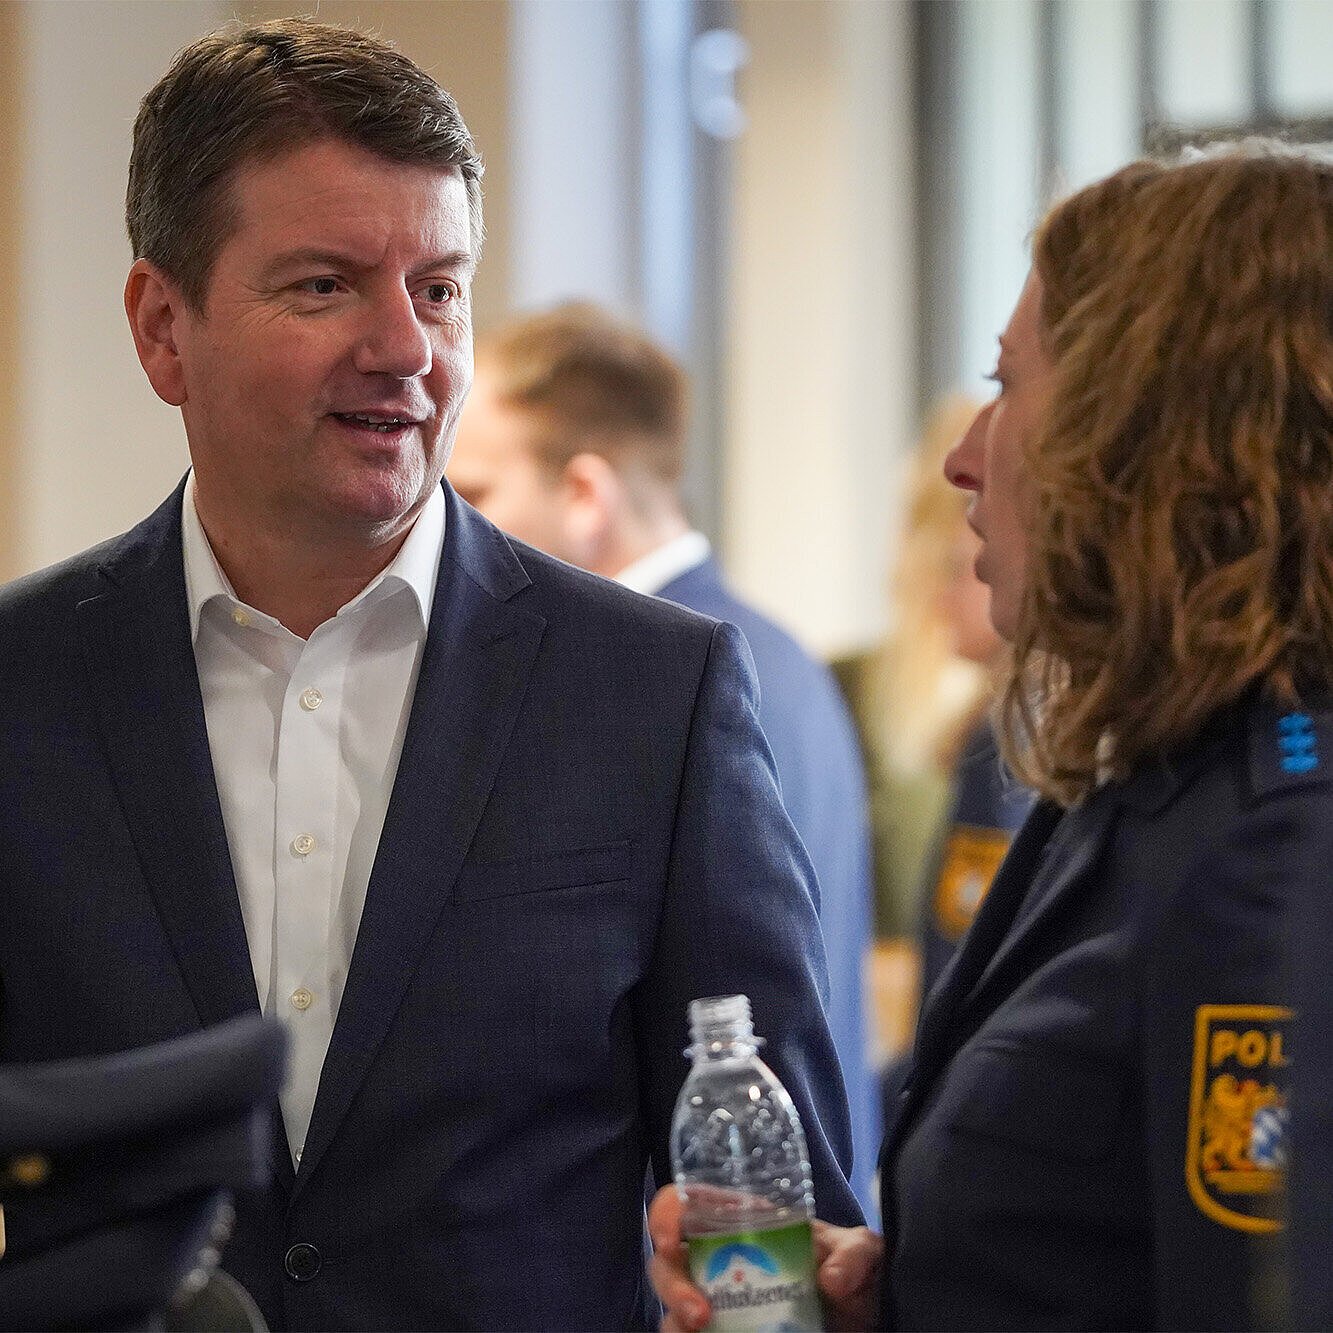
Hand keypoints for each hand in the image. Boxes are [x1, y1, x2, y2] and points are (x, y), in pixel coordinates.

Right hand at [647, 1184, 884, 1331]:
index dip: (668, 1214)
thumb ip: (854, 1255)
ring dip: (676, 1322)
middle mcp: (724, 1261)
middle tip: (698, 1314)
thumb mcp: (864, 1254)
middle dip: (672, 1286)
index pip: (690, 1204)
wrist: (869, 1323)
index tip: (670, 1241)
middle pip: (669, 1263)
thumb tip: (829, 1279)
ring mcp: (723, 1305)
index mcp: (746, 1223)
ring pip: (672, 1310)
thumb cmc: (859, 1277)